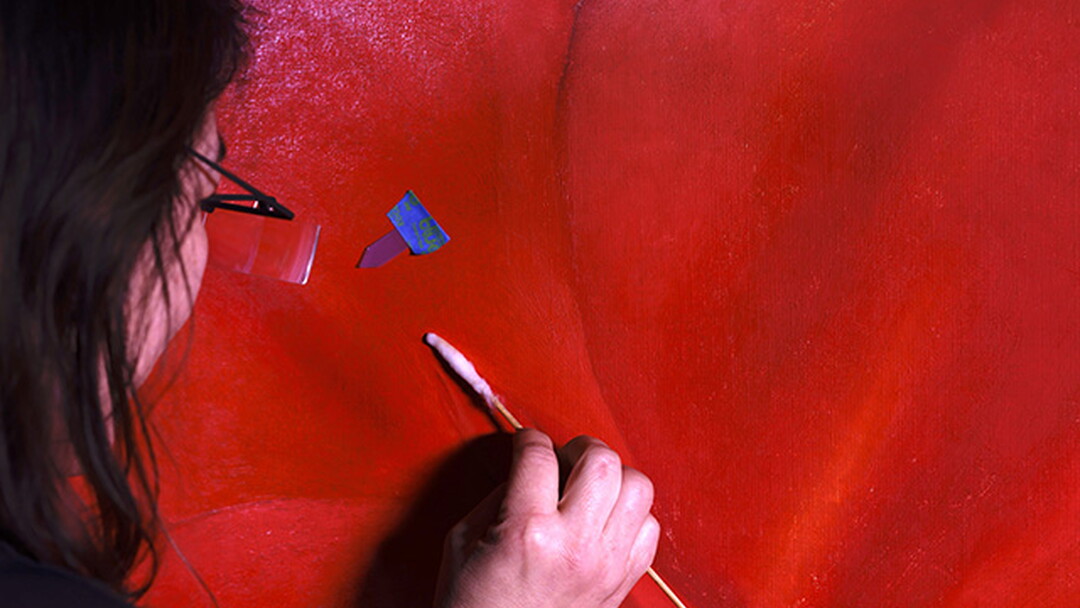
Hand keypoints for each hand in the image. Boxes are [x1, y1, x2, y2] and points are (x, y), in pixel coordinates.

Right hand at [434, 429, 659, 607]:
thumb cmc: (473, 606)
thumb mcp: (464, 542)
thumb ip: (500, 495)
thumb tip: (529, 465)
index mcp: (527, 532)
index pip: (539, 455)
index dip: (529, 439)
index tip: (525, 443)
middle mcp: (575, 545)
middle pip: (601, 460)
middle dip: (579, 447)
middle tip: (561, 459)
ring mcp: (606, 565)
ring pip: (638, 487)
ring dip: (613, 477)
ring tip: (587, 487)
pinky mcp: (622, 582)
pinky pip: (649, 528)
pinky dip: (631, 515)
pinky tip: (603, 520)